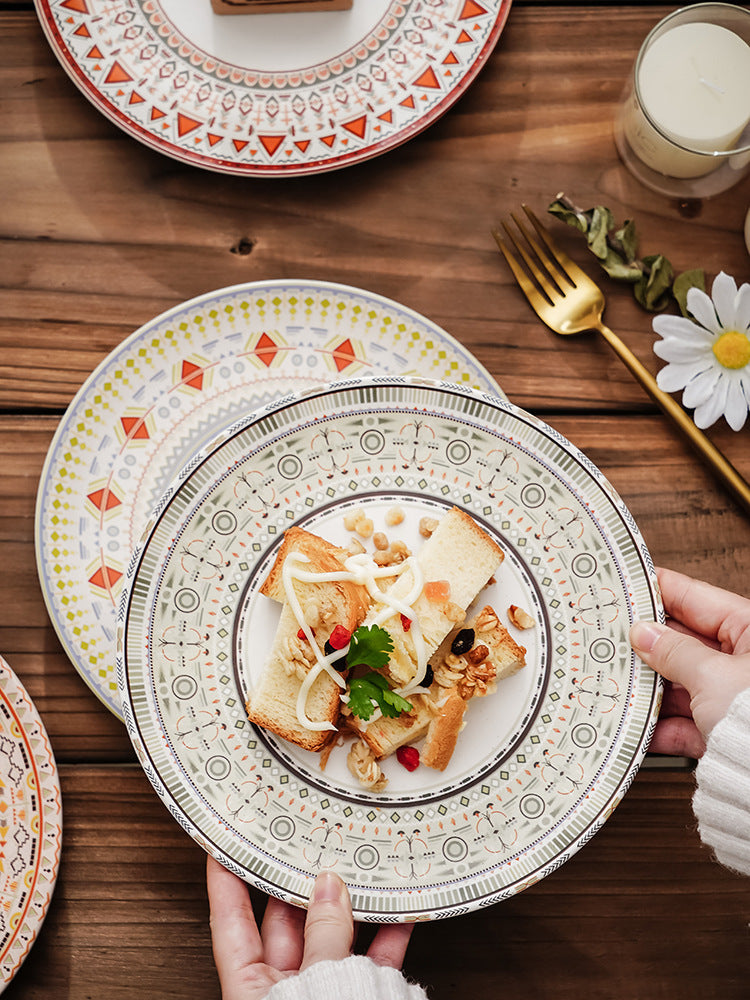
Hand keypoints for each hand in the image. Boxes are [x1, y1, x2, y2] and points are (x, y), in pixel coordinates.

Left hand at [207, 855, 413, 999]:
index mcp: (248, 991)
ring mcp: (319, 996)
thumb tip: (329, 887)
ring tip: (359, 865)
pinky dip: (387, 935)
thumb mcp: (315, 987)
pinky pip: (371, 960)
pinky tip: (399, 910)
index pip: (230, 921)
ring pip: (331, 936)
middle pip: (284, 922)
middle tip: (307, 839)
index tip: (224, 840)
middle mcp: (279, 993)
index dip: (225, 878)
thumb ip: (324, 935)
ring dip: (349, 903)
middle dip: (299, 881)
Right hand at [630, 567, 749, 757]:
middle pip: (685, 643)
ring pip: (681, 684)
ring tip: (617, 683)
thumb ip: (673, 651)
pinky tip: (636, 727)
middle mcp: (745, 662)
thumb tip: (644, 633)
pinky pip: (687, 723)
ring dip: (649, 689)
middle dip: (647, 645)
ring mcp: (734, 698)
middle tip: (611, 637)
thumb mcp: (712, 676)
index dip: (658, 591)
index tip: (626, 586)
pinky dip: (661, 727)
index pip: (696, 598)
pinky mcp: (726, 733)